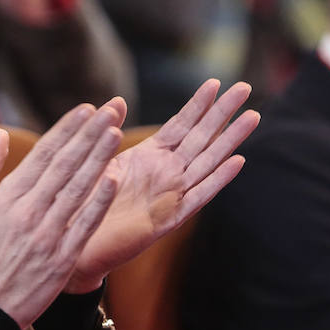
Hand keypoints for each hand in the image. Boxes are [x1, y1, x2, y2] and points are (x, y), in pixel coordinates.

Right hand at [0, 99, 125, 328]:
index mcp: (5, 198)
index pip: (42, 154)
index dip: (66, 129)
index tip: (87, 109)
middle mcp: (27, 212)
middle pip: (64, 164)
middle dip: (89, 133)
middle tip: (112, 109)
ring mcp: (46, 235)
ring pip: (77, 188)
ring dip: (99, 158)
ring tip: (116, 131)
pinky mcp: (62, 257)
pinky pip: (84, 224)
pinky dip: (100, 201)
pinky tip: (114, 178)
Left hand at [63, 79, 260, 292]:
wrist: (77, 248)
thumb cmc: (85, 204)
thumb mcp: (96, 161)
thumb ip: (109, 132)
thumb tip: (118, 101)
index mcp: (150, 157)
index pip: (180, 124)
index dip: (197, 104)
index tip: (214, 81)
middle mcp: (166, 174)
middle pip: (201, 137)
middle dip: (222, 112)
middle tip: (245, 87)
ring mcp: (170, 196)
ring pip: (207, 162)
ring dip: (230, 140)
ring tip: (252, 116)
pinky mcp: (167, 220)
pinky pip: (197, 197)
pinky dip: (217, 180)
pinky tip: (237, 162)